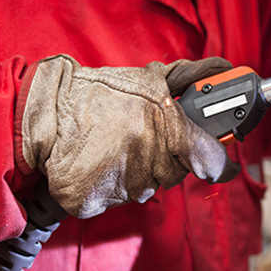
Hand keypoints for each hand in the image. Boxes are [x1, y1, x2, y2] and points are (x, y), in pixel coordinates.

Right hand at [16, 55, 239, 217]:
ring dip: (137, 172)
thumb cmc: (97, 94)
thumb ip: (185, 80)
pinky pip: (117, 200)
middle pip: (173, 173)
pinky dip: (112, 185)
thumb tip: (221, 69)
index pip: (204, 156)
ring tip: (116, 147)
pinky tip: (102, 163)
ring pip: (145, 188)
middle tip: (143, 140)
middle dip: (165, 159)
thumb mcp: (147, 79)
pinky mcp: (93, 201)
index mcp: (161, 125)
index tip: (223, 165)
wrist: (46, 112)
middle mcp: (144, 157)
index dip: (213, 160)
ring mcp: (120, 182)